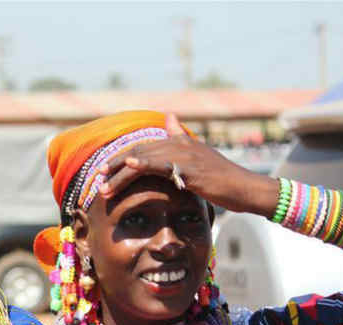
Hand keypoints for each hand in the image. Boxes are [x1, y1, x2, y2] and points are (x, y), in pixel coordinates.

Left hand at [97, 114, 275, 215]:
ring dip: (121, 172)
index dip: (121, 159)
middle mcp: (179, 144)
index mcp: (178, 142)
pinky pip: (162, 164)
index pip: (142, 148)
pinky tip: (130, 166)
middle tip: (96, 178)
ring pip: (145, 160)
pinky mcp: (191, 167)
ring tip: (103, 185)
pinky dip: (144, 163)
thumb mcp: (199, 156)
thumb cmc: (222, 178)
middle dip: (115, 166)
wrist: (246, 189)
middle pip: (138, 152)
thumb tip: (169, 117)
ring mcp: (185, 154)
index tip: (103, 171)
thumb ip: (181, 137)